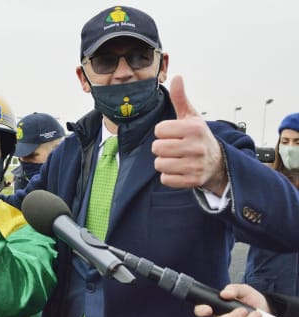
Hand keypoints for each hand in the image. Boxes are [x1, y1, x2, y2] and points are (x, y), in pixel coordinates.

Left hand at [152, 75, 227, 195]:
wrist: (218, 163)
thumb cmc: (198, 137)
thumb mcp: (191, 117)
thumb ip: (180, 99)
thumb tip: (177, 76)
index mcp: (194, 128)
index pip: (159, 130)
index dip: (163, 132)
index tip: (175, 134)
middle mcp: (196, 147)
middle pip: (156, 148)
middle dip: (162, 148)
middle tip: (175, 147)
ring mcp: (195, 165)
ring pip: (159, 164)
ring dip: (164, 162)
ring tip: (177, 159)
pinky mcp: (193, 181)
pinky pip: (165, 179)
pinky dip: (169, 176)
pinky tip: (180, 170)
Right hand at [194, 284, 269, 316]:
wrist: (267, 309)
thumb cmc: (251, 299)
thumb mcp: (244, 290)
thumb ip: (234, 289)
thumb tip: (224, 293)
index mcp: (217, 307)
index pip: (202, 310)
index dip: (201, 310)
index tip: (208, 309)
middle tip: (244, 310)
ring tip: (258, 315)